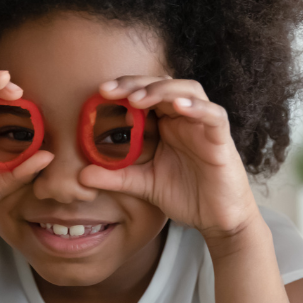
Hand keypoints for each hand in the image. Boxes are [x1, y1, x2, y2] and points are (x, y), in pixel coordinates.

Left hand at [77, 76, 257, 241]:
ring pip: (189, 90)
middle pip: (164, 84)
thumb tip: (80, 175)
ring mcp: (205, 126)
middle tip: (110, 90)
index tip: (100, 93)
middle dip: (136, 83)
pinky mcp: (222, 140)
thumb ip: (115, 177)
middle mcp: (185, 118)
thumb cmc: (186, 195)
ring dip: (162, 90)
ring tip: (137, 98)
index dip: (124, 87)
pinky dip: (198, 108)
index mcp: (167, 123)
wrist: (216, 220)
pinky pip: (214, 116)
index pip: (146, 92)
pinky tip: (179, 107)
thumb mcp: (143, 184)